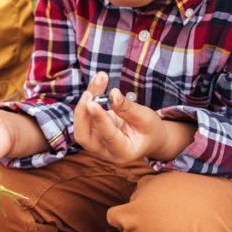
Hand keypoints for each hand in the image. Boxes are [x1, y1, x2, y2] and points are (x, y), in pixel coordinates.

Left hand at [74, 72, 193, 163]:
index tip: (93, 102)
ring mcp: (96, 142)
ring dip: (86, 100)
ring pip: (81, 123)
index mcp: (123, 152)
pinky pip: (84, 114)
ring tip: (100, 78)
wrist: (148, 137)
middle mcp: (105, 151)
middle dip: (83, 114)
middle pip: (84, 136)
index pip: (108, 137)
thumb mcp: (146, 119)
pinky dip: (89, 98)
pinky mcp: (91, 130)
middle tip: (89, 93)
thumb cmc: (150, 130)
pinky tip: (98, 82)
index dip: (100, 120)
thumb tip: (113, 94)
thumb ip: (128, 109)